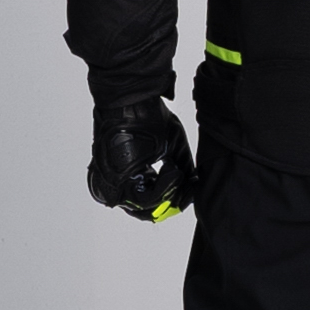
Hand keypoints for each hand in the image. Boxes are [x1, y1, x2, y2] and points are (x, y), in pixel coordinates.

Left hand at [87, 98, 194, 222]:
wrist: (132, 99)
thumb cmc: (148, 115)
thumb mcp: (173, 145)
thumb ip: (182, 167)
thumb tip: (193, 185)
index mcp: (130, 174)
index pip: (148, 200)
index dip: (170, 200)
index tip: (185, 194)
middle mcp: (119, 182)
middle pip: (145, 210)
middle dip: (170, 203)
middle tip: (184, 194)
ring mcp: (116, 183)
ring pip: (147, 207)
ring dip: (169, 194)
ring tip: (178, 173)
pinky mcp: (119, 180)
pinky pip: (145, 199)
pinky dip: (164, 189)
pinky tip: (173, 171)